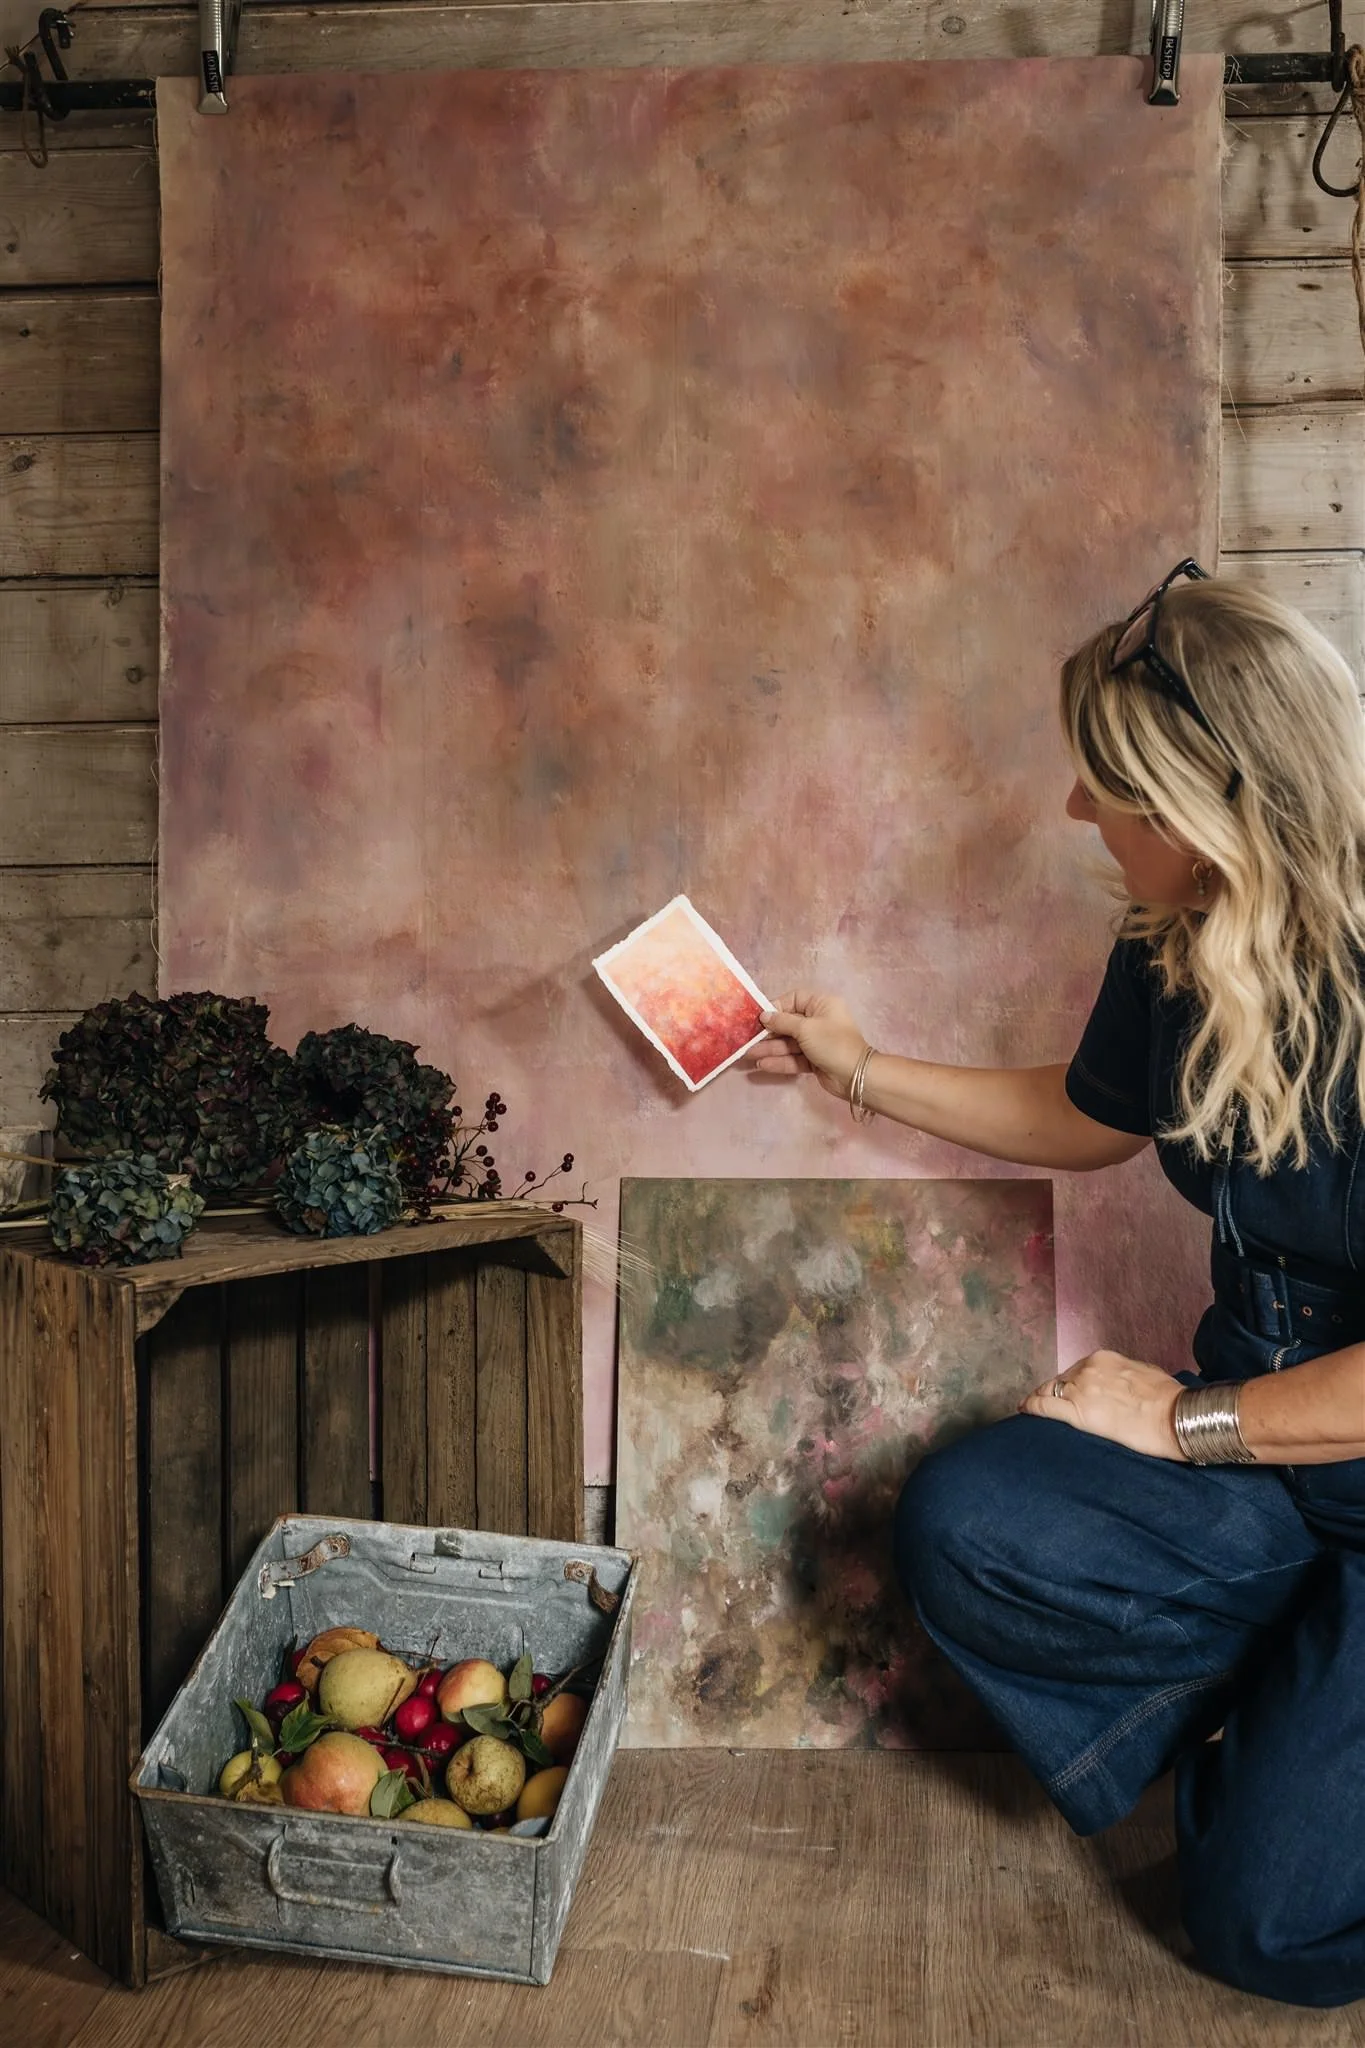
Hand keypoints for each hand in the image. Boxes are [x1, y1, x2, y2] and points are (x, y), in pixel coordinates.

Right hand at [748, 990, 868, 1100]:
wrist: (855, 1075)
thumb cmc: (832, 1043)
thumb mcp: (806, 1028)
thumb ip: (782, 1021)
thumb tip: (764, 1015)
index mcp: (822, 1005)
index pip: (794, 1000)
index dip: (776, 1007)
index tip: (760, 1017)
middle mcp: (818, 1021)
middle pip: (788, 1024)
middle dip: (768, 1033)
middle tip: (748, 1039)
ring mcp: (816, 1042)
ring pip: (789, 1043)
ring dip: (770, 1049)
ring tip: (749, 1055)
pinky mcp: (814, 1060)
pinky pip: (794, 1057)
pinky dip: (780, 1061)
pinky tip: (763, 1065)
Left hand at [1018, 1349, 1182, 1460]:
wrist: (1176, 1416)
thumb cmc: (1169, 1399)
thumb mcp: (1145, 1374)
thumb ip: (1124, 1375)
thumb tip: (1120, 1383)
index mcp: (1105, 1359)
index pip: (1077, 1370)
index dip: (1070, 1382)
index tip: (1067, 1390)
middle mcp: (1088, 1370)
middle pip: (1062, 1380)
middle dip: (1055, 1391)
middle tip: (1048, 1402)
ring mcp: (1081, 1389)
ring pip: (1050, 1391)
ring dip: (1042, 1399)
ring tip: (1032, 1407)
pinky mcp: (1077, 1412)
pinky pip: (1044, 1406)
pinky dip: (1031, 1407)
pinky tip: (1023, 1411)